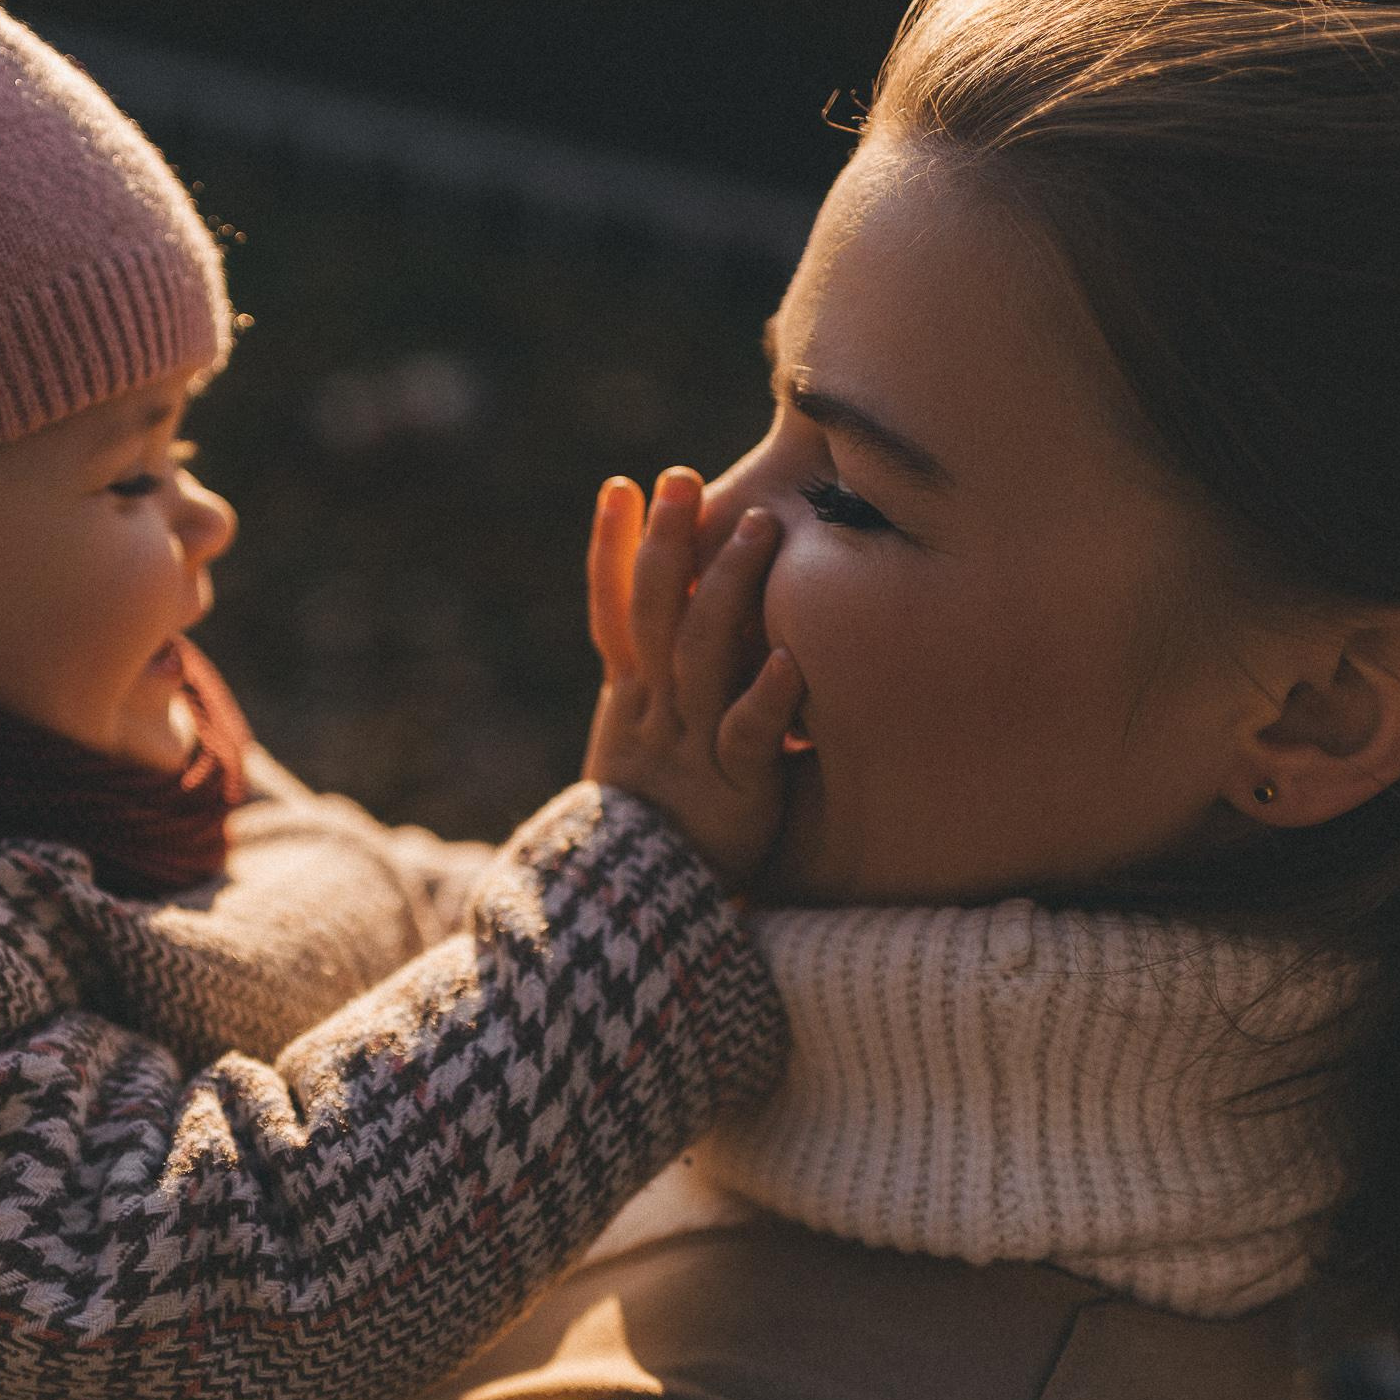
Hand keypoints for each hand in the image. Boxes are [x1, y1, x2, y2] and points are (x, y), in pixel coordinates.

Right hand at [582, 468, 799, 890]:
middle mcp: (652, 716)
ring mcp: (689, 751)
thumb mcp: (647, 755)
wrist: (643, 920)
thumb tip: (690, 634)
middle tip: (681, 479)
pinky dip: (766, 699)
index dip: (610, 549)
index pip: (611, 613)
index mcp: (630, 704)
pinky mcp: (732, 793)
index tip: (619, 486)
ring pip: (700, 659)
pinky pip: (747, 738)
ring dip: (726, 590)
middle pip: (653, 617)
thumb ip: (665, 696)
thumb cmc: (659, 835)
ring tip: (758, 527)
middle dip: (666, 544)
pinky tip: (789, 659)